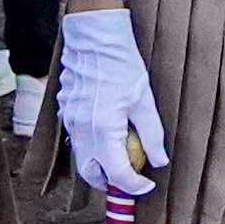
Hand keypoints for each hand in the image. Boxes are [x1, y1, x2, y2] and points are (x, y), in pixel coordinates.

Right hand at [55, 9, 171, 200]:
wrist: (94, 37)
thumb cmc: (121, 64)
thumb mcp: (144, 100)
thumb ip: (152, 135)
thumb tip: (160, 160)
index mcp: (103, 130)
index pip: (117, 174)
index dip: (134, 186)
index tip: (146, 185)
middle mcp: (81, 130)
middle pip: (91, 174)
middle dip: (109, 183)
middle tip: (129, 179)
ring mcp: (70, 120)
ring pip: (81, 157)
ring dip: (98, 165)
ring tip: (120, 157)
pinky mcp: (64, 110)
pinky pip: (75, 138)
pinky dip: (90, 145)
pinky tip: (106, 133)